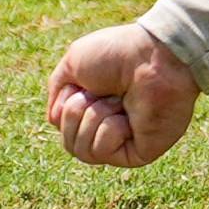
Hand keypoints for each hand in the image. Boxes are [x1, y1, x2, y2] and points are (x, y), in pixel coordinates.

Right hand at [44, 24, 198, 168]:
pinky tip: (128, 118)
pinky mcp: (138, 152)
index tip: (83, 86)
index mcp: (95, 105)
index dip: (65, 107)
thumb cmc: (118, 54)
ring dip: (93, 119)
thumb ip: (58, 91)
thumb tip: (54, 120)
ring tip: (118, 101)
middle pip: (67, 142)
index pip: (61, 125)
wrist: (154, 56)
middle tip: (103, 92)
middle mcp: (108, 124)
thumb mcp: (73, 63)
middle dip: (76, 113)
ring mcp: (124, 141)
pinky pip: (102, 153)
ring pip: (81, 151)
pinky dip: (109, 131)